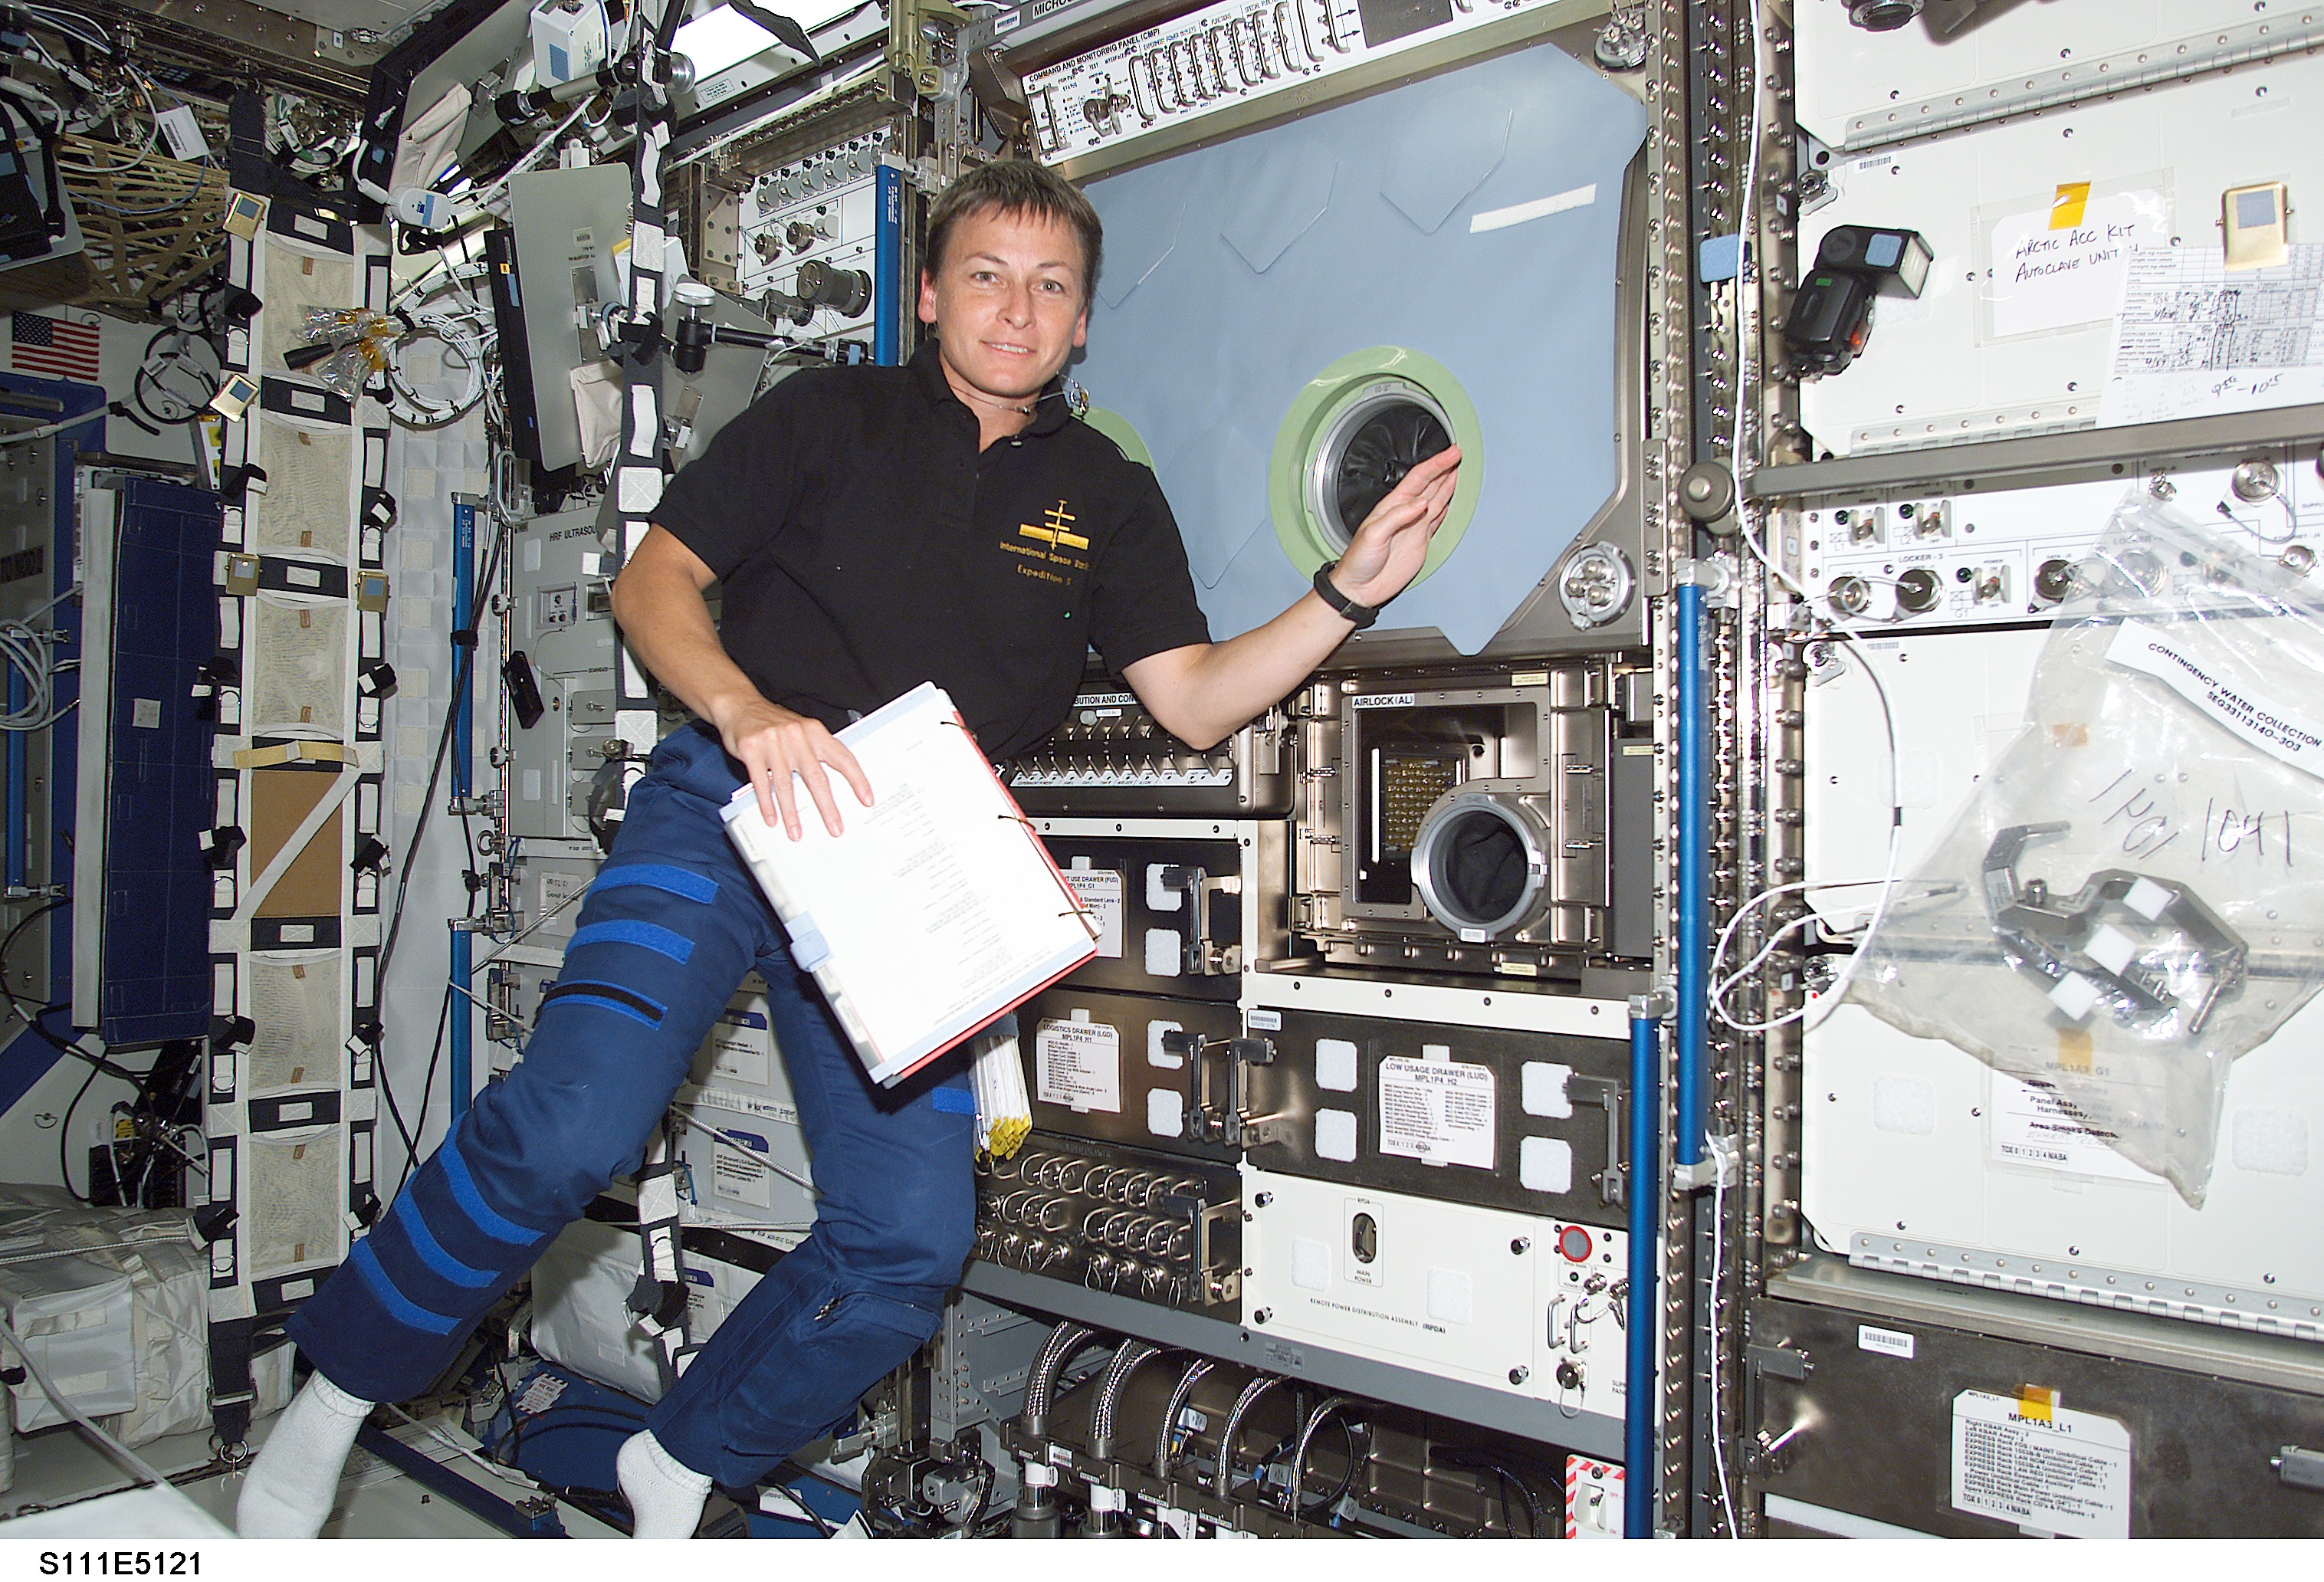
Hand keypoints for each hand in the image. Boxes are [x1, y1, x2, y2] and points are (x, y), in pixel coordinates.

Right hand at [709, 693, 872, 839]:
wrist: (739, 705)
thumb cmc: (773, 722)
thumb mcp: (801, 730)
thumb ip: (815, 753)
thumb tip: (830, 787)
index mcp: (815, 732)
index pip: (843, 758)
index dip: (857, 780)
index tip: (866, 799)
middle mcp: (797, 736)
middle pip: (817, 778)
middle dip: (827, 807)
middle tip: (835, 828)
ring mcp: (774, 742)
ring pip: (787, 785)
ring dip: (792, 813)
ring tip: (796, 832)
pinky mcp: (752, 749)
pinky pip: (761, 783)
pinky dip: (767, 804)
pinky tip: (772, 819)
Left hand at [1329, 445, 1461, 608]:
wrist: (1359, 587)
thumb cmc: (1357, 561)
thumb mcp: (1373, 534)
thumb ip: (1397, 517)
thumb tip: (1420, 504)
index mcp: (1392, 506)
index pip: (1418, 478)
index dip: (1436, 465)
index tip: (1451, 454)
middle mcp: (1404, 513)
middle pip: (1429, 484)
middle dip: (1444, 468)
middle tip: (1458, 454)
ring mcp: (1413, 527)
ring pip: (1435, 499)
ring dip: (1447, 484)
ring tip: (1457, 470)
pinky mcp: (1419, 542)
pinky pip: (1436, 521)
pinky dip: (1444, 509)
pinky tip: (1448, 502)